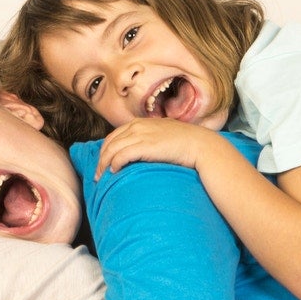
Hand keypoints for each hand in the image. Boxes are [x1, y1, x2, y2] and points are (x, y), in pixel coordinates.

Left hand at [95, 117, 227, 178]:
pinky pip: (121, 155)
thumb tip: (144, 151)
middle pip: (110, 142)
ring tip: (102, 177)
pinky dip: (114, 163)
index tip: (104, 163)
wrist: (201, 145)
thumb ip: (151, 138)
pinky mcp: (145, 146)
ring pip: (112, 149)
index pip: (115, 135)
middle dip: (101, 158)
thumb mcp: (165, 134)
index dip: (106, 150)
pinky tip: (114, 171)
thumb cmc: (186, 143)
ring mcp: (141, 135)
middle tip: (98, 174)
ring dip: (104, 164)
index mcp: (141, 122)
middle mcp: (138, 126)